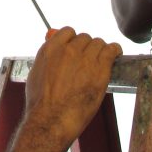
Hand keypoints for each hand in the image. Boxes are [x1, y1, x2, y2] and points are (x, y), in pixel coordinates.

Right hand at [24, 27, 121, 145]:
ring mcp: (85, 58)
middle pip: (84, 38)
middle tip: (87, 60)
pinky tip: (116, 53)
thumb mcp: (36, 74)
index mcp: (51, 49)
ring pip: (98, 43)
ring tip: (101, 59)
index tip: (76, 48)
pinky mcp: (100, 69)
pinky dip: (115, 50)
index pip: (68, 32)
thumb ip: (46, 59)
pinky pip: (112, 50)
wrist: (51, 119)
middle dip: (86, 47)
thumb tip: (52, 50)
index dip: (73, 40)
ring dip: (100, 50)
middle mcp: (68, 50)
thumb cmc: (41, 103)